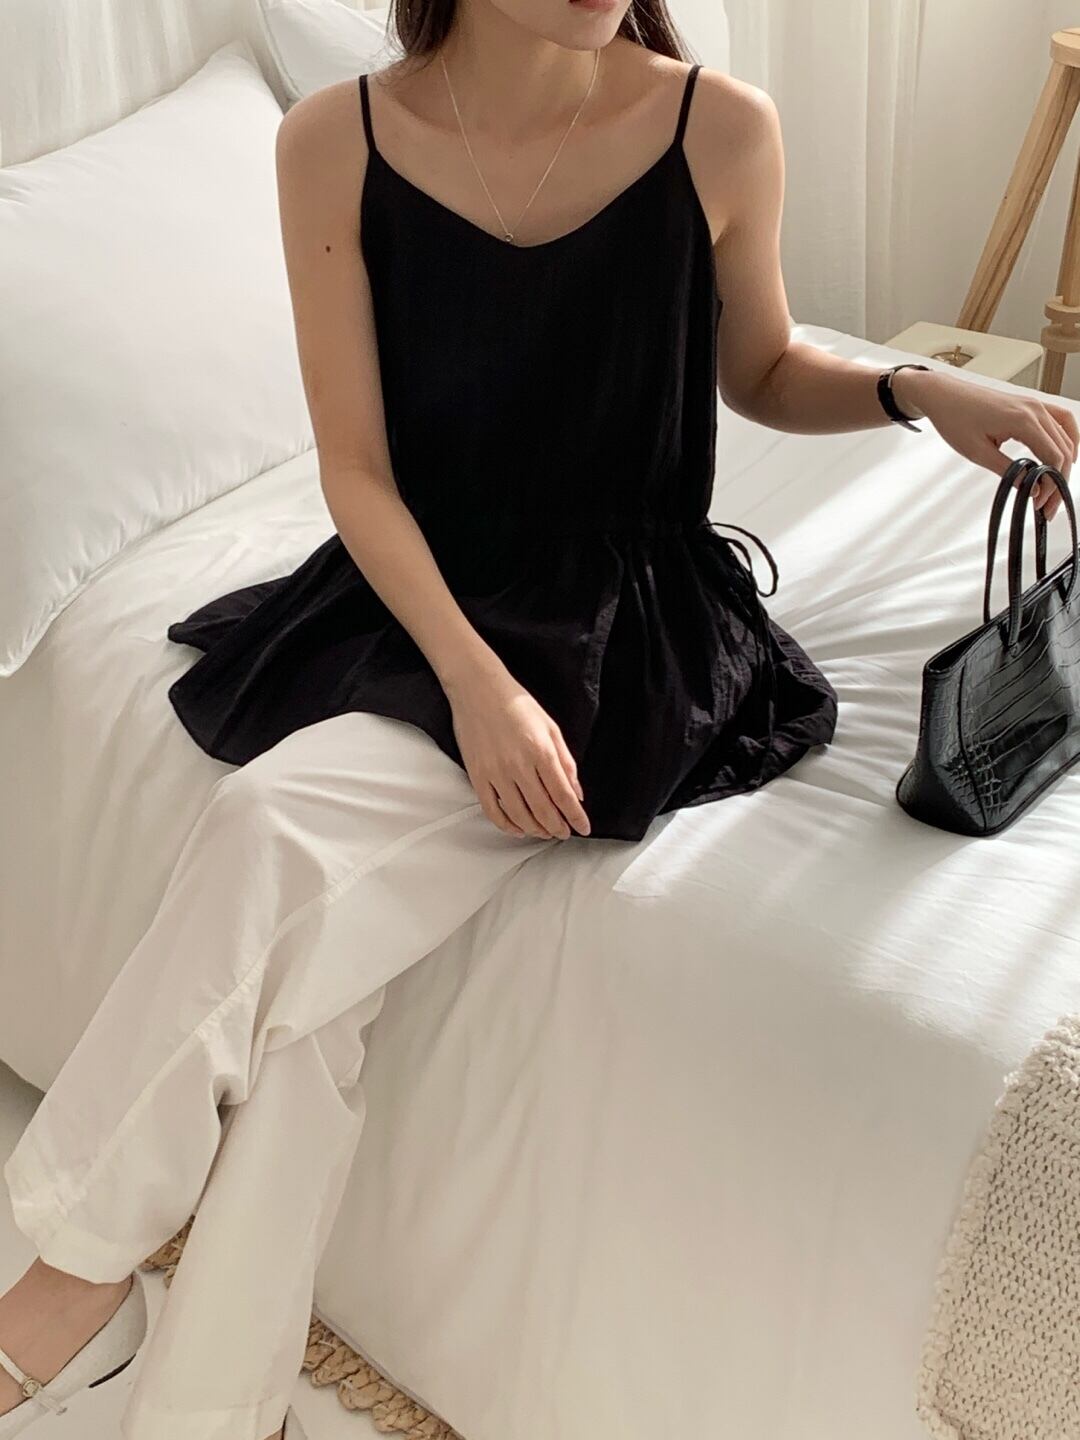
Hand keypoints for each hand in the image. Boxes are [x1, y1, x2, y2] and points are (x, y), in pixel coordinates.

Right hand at [445, 661, 590, 840]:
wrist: (478, 689)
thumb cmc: (517, 704)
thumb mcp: (551, 728)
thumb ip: (566, 762)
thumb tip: (576, 793)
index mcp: (541, 751)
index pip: (563, 795)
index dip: (576, 817)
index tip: (583, 828)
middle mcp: (519, 766)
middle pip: (543, 810)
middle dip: (558, 827)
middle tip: (564, 833)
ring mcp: (496, 773)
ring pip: (519, 815)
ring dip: (536, 829)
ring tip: (545, 832)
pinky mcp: (477, 776)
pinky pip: (493, 811)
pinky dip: (507, 825)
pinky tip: (518, 828)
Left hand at [893, 367, 1078, 520]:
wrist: (944, 395)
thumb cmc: (955, 418)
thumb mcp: (978, 453)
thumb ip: (1008, 471)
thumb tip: (1030, 488)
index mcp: (1022, 420)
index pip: (1053, 457)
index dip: (1051, 484)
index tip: (1041, 503)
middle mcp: (1034, 409)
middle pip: (1063, 449)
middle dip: (1059, 479)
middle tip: (1049, 504)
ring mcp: (1034, 404)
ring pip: (1065, 435)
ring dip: (1065, 461)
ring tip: (1056, 484)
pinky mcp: (1029, 404)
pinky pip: (1060, 420)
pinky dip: (1066, 438)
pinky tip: (1064, 454)